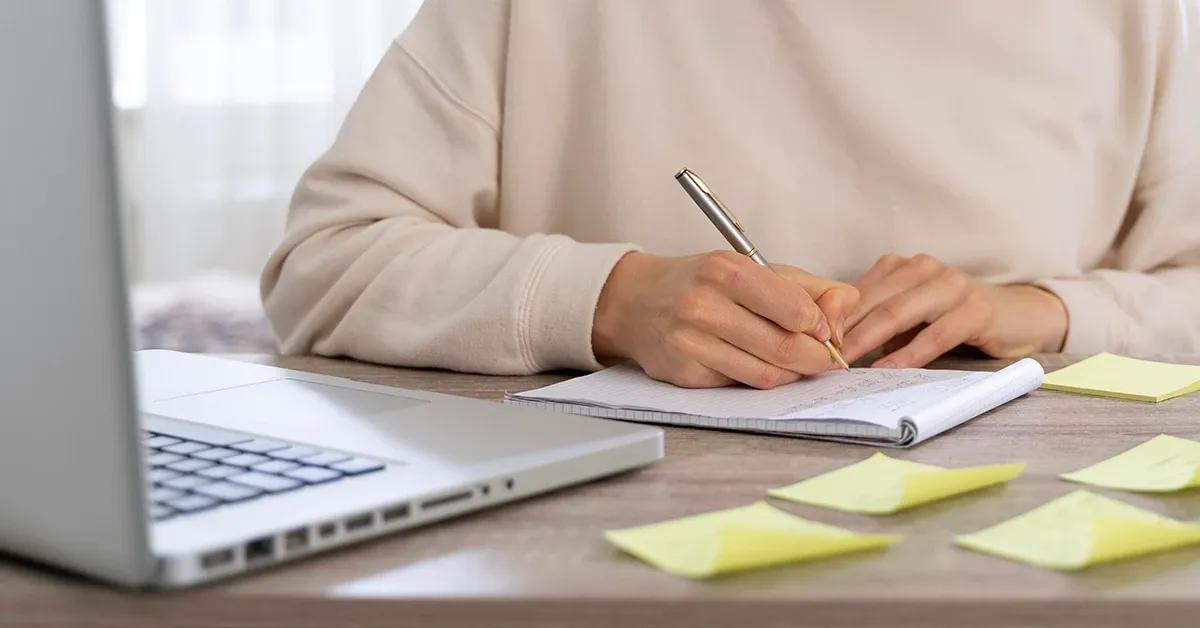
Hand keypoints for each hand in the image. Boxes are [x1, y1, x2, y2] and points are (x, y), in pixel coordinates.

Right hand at [592, 251, 857, 388]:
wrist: (637, 302)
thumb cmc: (702, 283)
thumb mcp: (753, 268)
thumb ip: (808, 287)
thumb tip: (844, 313)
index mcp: (727, 272)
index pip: (797, 311)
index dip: (821, 327)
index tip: (823, 330)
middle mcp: (704, 306)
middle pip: (786, 349)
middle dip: (816, 359)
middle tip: (824, 359)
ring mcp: (691, 344)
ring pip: (766, 376)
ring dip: (791, 374)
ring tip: (795, 363)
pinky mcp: (685, 375)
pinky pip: (740, 386)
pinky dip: (759, 380)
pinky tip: (758, 365)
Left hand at [840, 253, 1067, 367]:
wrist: (1018, 316)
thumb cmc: (953, 319)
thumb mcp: (910, 316)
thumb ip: (877, 322)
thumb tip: (831, 346)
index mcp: (901, 267)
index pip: (856, 292)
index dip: (831, 319)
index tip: (808, 343)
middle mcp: (923, 268)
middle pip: (872, 302)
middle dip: (843, 332)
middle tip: (818, 358)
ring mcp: (951, 285)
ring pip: (898, 314)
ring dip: (867, 341)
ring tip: (844, 365)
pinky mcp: (975, 309)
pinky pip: (935, 334)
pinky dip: (909, 354)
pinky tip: (888, 370)